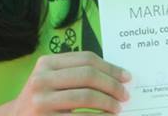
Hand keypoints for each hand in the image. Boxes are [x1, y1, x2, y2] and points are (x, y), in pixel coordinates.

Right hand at [7, 51, 129, 114]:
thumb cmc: (40, 100)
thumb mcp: (51, 80)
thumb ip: (76, 73)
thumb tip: (116, 76)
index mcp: (46, 63)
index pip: (87, 59)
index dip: (110, 67)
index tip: (126, 76)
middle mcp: (42, 79)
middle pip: (88, 75)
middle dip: (112, 85)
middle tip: (125, 94)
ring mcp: (41, 101)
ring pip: (86, 96)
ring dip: (108, 102)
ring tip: (117, 108)